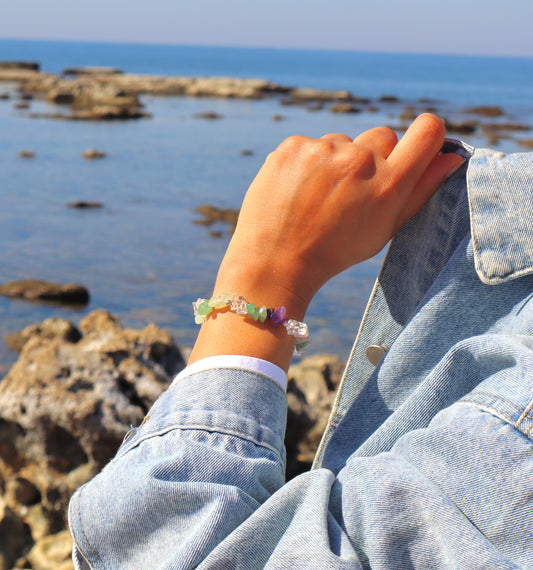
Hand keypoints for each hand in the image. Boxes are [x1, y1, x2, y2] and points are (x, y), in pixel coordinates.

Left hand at [190, 114, 464, 368]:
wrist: (275, 262)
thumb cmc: (335, 251)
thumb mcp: (384, 229)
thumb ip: (421, 191)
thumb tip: (452, 157)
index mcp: (388, 184)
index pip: (428, 130)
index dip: (426, 137)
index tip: (414, 150)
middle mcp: (358, 160)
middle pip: (383, 137)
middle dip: (374, 159)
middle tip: (351, 193)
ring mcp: (322, 150)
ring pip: (343, 142)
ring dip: (336, 162)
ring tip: (317, 199)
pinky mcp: (292, 146)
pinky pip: (312, 145)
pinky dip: (308, 163)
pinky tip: (297, 191)